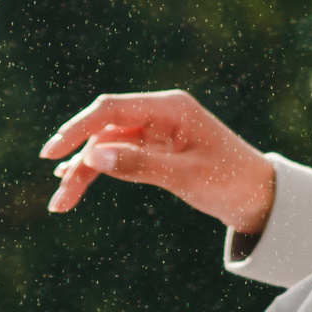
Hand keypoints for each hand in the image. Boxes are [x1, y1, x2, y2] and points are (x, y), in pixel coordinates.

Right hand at [41, 90, 276, 232]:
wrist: (259, 196)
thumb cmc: (231, 182)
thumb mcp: (187, 177)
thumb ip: (142, 165)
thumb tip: (95, 158)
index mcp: (171, 108)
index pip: (112, 110)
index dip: (77, 129)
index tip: (52, 153)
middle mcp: (160, 113)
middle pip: (104, 130)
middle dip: (78, 160)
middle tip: (57, 192)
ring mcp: (156, 130)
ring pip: (107, 146)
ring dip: (84, 172)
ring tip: (61, 203)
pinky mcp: (155, 148)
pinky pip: (119, 156)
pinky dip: (98, 171)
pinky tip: (74, 184)